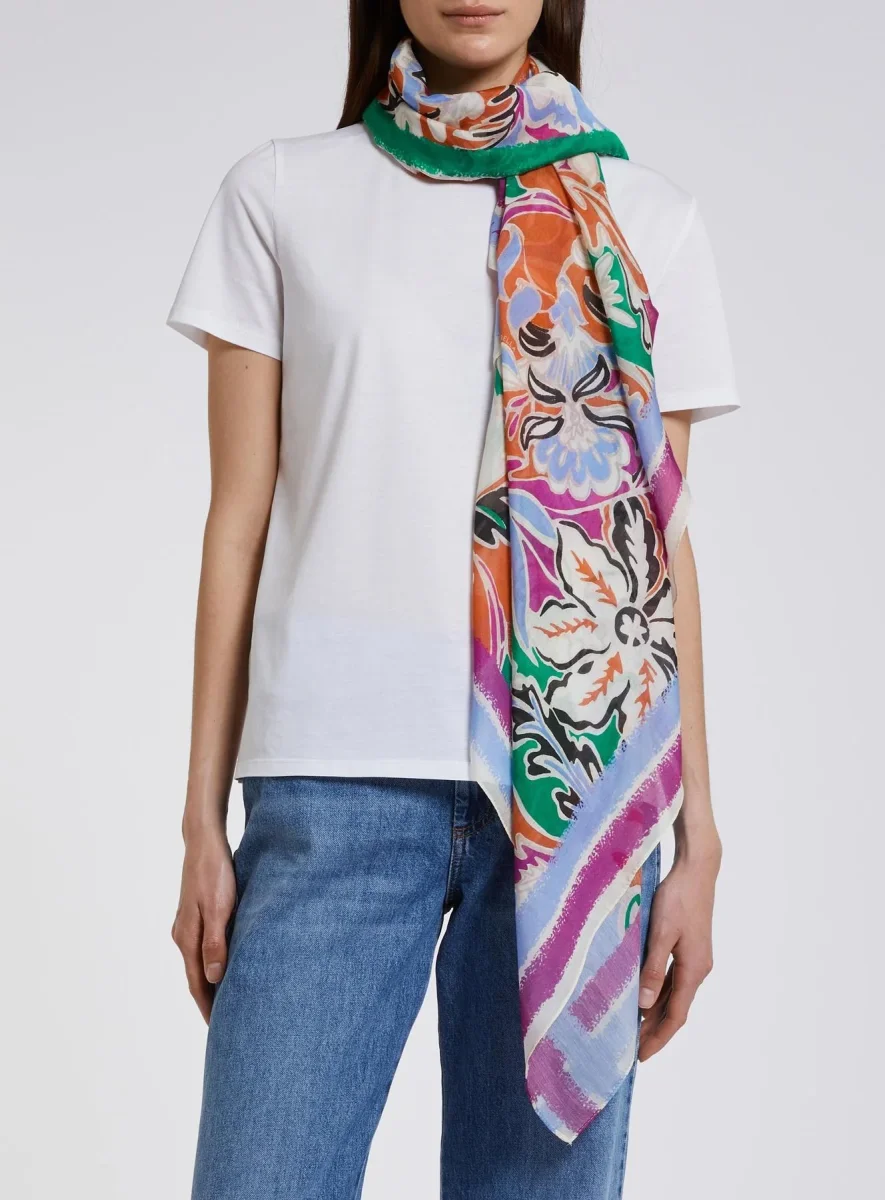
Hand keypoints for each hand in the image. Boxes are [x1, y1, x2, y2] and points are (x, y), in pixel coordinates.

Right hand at [171, 827, 236, 1022]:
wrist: (204, 842)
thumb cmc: (214, 873)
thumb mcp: (219, 907)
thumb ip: (216, 942)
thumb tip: (215, 978)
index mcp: (187, 938)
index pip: (197, 984)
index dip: (208, 1007)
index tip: (220, 1029)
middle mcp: (183, 935)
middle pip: (196, 977)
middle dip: (209, 1000)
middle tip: (226, 1024)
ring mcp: (187, 924)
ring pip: (199, 962)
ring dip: (210, 983)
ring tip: (227, 1000)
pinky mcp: (195, 914)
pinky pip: (202, 948)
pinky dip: (212, 962)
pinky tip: (225, 964)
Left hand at [637, 840, 719, 1061]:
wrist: (697, 870)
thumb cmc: (678, 898)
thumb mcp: (661, 933)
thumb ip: (653, 969)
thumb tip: (644, 1005)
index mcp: (694, 970)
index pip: (675, 1016)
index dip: (658, 1038)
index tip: (641, 1056)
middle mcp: (698, 970)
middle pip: (675, 1009)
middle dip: (655, 1031)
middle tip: (631, 1049)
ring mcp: (695, 959)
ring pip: (673, 995)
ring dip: (655, 1013)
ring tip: (633, 1028)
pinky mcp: (689, 948)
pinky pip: (672, 979)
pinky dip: (658, 993)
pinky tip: (643, 995)